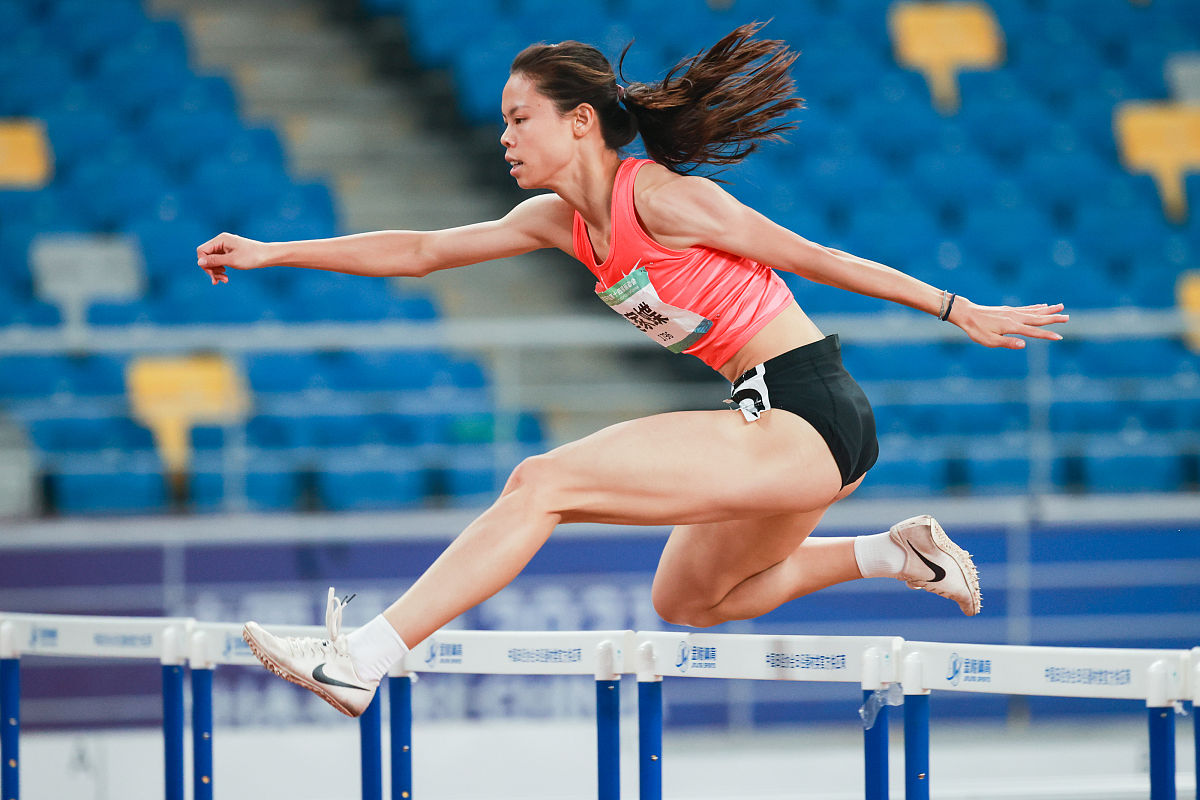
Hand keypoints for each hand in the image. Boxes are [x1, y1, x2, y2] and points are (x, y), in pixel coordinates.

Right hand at [196, 233, 269, 284]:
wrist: (267, 256)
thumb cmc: (251, 257)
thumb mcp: (231, 261)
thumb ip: (215, 261)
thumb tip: (199, 262)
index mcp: (221, 239)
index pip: (202, 251)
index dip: (204, 263)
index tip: (212, 274)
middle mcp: (221, 241)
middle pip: (206, 256)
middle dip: (211, 269)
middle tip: (218, 280)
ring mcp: (225, 247)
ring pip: (213, 260)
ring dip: (216, 271)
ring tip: (224, 280)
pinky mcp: (229, 252)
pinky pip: (219, 261)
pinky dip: (221, 269)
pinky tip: (225, 277)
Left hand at [949, 298, 1068, 348]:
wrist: (967, 314)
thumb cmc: (977, 330)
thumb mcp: (990, 341)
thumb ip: (1008, 343)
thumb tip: (1024, 345)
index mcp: (1012, 326)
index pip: (1033, 332)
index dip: (1047, 335)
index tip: (1060, 337)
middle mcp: (1015, 317)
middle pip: (1038, 318)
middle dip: (1053, 319)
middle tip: (1068, 318)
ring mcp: (1012, 312)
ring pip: (1034, 311)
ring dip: (1048, 310)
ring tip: (1061, 307)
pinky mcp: (1008, 309)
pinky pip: (1026, 308)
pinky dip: (1036, 307)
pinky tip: (1043, 305)